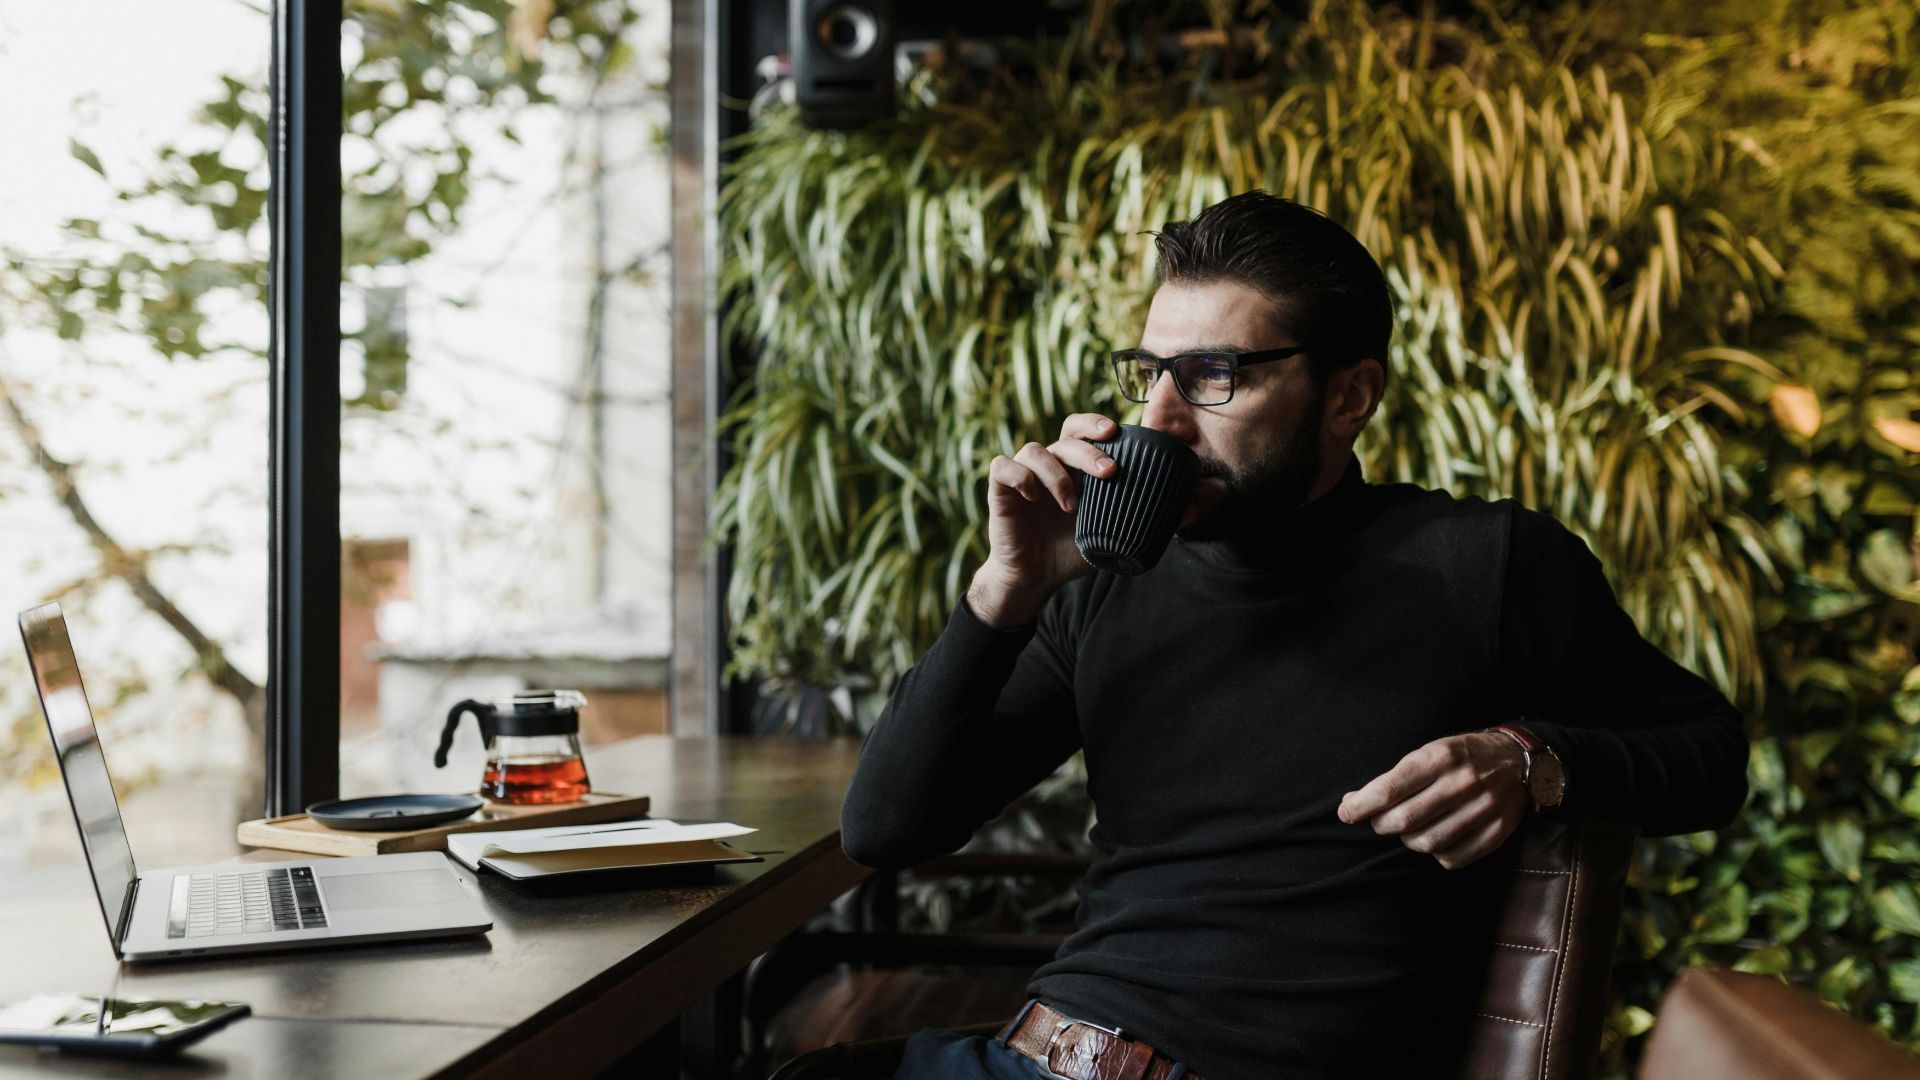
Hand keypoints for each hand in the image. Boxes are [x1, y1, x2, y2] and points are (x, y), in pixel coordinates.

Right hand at [972, 413, 1165, 627]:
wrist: (1036, 579)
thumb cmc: (1074, 553)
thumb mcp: (1114, 535)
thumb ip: (1147, 519)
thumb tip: (1190, 509)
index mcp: (1076, 468)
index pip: (1085, 429)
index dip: (1097, 423)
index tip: (1117, 432)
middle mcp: (1050, 464)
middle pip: (1066, 435)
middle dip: (1090, 448)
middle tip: (1110, 472)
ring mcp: (1024, 476)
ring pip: (1035, 449)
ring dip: (1056, 473)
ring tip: (1071, 505)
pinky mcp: (1001, 490)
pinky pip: (1003, 467)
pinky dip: (1020, 477)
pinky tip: (1034, 498)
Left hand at [1336, 731, 1528, 869]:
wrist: (1517, 761)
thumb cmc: (1461, 757)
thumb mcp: (1429, 751)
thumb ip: (1394, 778)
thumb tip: (1351, 802)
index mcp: (1440, 758)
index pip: (1390, 789)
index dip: (1361, 805)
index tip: (1346, 812)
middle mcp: (1462, 782)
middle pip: (1405, 820)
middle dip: (1381, 824)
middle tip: (1378, 821)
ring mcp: (1483, 809)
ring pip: (1426, 843)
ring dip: (1408, 840)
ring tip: (1409, 828)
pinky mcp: (1496, 832)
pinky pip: (1452, 859)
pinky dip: (1436, 854)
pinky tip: (1436, 837)